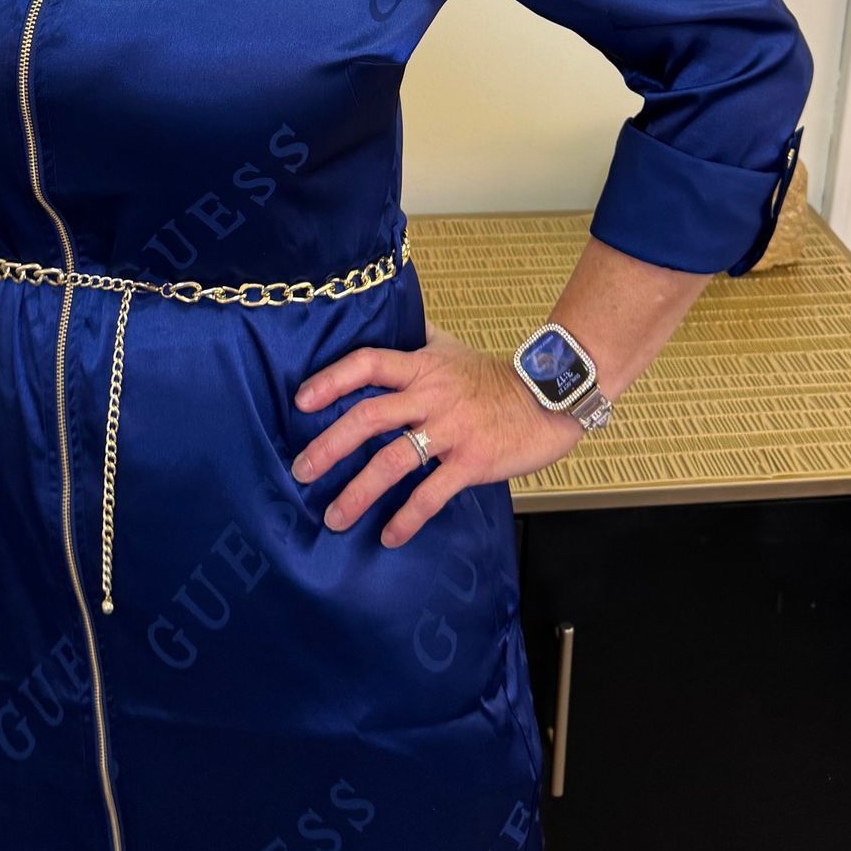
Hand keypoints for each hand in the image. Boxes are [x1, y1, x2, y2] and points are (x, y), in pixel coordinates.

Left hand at [290, 325, 585, 548]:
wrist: (550, 398)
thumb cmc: (494, 376)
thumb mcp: (451, 348)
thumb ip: (417, 338)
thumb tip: (389, 315)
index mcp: (422, 366)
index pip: (368, 363)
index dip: (332, 380)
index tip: (300, 402)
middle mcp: (431, 396)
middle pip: (369, 417)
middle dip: (329, 446)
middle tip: (302, 470)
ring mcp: (451, 431)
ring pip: (393, 461)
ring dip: (358, 492)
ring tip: (335, 516)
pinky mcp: (472, 462)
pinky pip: (431, 494)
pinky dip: (407, 517)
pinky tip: (389, 536)